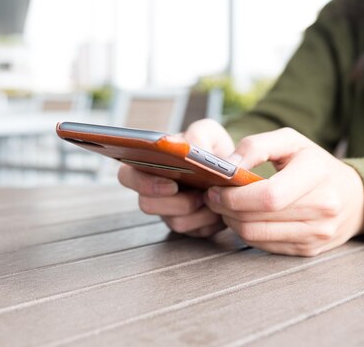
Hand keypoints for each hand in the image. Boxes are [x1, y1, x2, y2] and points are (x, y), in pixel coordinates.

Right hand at [118, 119, 234, 236]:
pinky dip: (209, 221)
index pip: (127, 175)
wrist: (236, 172)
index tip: (171, 185)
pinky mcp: (188, 226)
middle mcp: (154, 190)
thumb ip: (197, 134)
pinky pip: (194, 231)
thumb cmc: (214, 149)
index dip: (143, 183)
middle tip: (198, 196)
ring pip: (173, 221)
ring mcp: (169, 211)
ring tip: (213, 198)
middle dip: (175, 203)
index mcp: (150, 164)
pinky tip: (219, 209)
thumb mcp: (209, 132)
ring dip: (197, 212)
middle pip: (146, 204)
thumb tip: (188, 149)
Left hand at [204, 128, 363, 256]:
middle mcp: (323, 207)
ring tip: (224, 206)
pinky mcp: (308, 250)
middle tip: (212, 196)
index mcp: (317, 173)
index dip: (235, 196)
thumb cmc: (314, 164)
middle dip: (226, 208)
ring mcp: (317, 233)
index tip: (215, 188)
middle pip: (257, 217)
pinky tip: (243, 217)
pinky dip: (246, 232)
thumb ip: (255, 146)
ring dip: (231, 222)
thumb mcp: (290, 141)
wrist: (355, 197)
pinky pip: (264, 246)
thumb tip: (226, 166)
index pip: (269, 195)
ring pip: (256, 235)